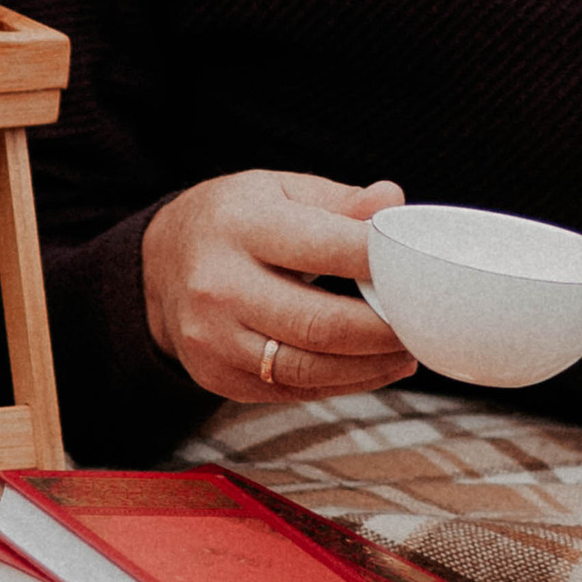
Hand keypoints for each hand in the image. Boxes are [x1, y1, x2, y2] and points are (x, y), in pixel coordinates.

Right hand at [140, 169, 417, 402]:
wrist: (161, 265)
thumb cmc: (234, 220)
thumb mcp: (280, 190)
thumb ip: (339, 202)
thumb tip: (392, 201)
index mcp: (240, 225)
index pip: (324, 247)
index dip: (380, 261)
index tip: (418, 266)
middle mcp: (218, 285)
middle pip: (320, 323)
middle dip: (384, 330)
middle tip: (421, 322)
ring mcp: (213, 339)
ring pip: (308, 368)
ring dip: (370, 366)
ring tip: (406, 350)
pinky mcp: (217, 377)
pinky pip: (292, 391)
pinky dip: (341, 383)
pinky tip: (371, 366)